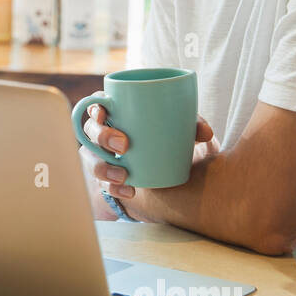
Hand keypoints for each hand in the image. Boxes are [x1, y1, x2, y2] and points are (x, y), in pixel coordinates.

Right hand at [80, 104, 216, 208]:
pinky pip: (103, 185)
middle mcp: (104, 134)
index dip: (94, 107)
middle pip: (90, 130)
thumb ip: (193, 126)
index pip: (96, 104)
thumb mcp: (181, 130)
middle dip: (102, 136)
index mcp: (118, 114)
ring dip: (103, 167)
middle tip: (124, 145)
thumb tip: (205, 132)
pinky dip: (115, 189)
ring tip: (123, 175)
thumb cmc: (169, 139)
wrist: (170, 172)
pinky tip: (129, 191)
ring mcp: (103, 157)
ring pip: (91, 159)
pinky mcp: (109, 179)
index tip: (103, 113)